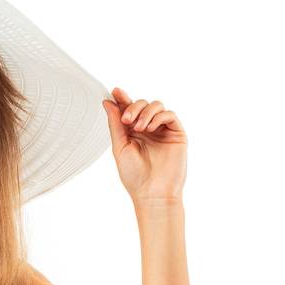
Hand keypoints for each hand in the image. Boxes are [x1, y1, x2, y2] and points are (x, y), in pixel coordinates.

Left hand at [102, 86, 186, 203]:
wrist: (152, 193)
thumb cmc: (134, 175)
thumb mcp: (119, 147)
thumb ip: (115, 124)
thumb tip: (108, 102)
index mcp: (133, 132)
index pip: (128, 109)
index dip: (123, 98)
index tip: (115, 91)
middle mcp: (148, 129)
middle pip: (142, 104)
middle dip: (133, 107)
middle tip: (126, 120)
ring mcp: (163, 130)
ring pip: (156, 105)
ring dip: (145, 112)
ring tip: (138, 128)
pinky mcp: (176, 134)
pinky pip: (169, 115)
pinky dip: (158, 116)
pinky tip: (149, 128)